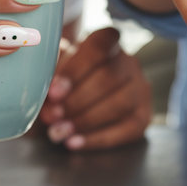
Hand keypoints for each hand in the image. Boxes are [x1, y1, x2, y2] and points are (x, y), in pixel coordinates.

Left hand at [37, 27, 150, 149]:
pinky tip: (75, 143)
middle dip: (77, 100)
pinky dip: (98, 138)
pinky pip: (127, 128)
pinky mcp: (143, 115)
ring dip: (86, 120)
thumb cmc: (66, 80)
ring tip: (59, 132)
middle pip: (110, 77)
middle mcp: (128, 62)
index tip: (53, 91)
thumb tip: (43, 96)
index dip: (76, 69)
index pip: (99, 45)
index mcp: (106, 42)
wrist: (80, 99)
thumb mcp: (56, 69)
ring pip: (121, 102)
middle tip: (52, 116)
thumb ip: (49, 77)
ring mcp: (139, 88)